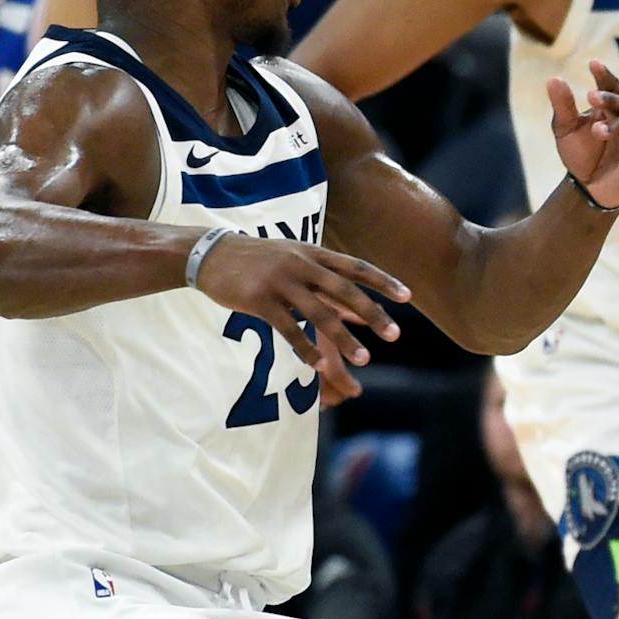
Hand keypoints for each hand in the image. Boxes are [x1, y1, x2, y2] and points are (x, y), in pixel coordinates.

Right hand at [192, 236, 410, 404]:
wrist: (210, 252)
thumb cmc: (260, 261)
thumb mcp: (297, 264)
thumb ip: (329, 287)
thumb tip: (363, 315)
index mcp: (313, 253)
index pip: (355, 267)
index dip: (382, 281)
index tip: (408, 297)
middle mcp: (301, 264)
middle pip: (344, 291)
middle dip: (372, 314)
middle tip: (395, 335)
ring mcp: (280, 281)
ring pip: (319, 313)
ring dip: (345, 339)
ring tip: (365, 358)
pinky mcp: (259, 300)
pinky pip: (287, 328)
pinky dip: (305, 348)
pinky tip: (319, 365)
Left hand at [549, 60, 618, 210]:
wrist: (587, 187)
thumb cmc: (580, 152)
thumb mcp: (565, 129)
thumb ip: (563, 105)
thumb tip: (553, 79)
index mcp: (611, 107)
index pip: (611, 87)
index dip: (604, 76)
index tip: (593, 64)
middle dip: (610, 100)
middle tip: (591, 97)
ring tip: (599, 131)